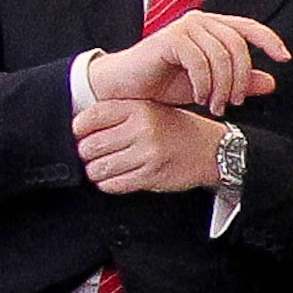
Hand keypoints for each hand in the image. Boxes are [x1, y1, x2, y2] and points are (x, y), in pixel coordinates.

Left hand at [73, 99, 228, 193]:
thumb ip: (122, 115)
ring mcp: (147, 153)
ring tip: (100, 170)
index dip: (78, 129)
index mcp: (138, 108)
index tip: (79, 136)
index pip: (91, 117)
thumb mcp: (152, 109)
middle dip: (86, 154)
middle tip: (91, 156)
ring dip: (95, 172)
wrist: (213, 150)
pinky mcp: (152, 175)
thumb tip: (83, 128)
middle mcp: (142, 129)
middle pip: (91, 145)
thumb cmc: (180, 130)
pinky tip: (112, 180)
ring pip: (100, 168)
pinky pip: (115, 184)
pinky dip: (108, 184)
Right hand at [86, 12, 290, 113]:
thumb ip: (239, 82)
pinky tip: (198, 98)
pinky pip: (200, 62)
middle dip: (241, 79)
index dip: (270, 40)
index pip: (249, 28)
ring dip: (222, 87)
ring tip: (214, 106)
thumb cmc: (164, 85)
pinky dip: (204, 84)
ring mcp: (185, 28)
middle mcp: (201, 21)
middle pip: (238, 46)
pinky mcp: (171, 39)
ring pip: (221, 56)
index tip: (285, 58)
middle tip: (233, 103)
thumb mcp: (209, 87)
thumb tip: (272, 82)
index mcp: (212, 28)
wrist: (126, 89)